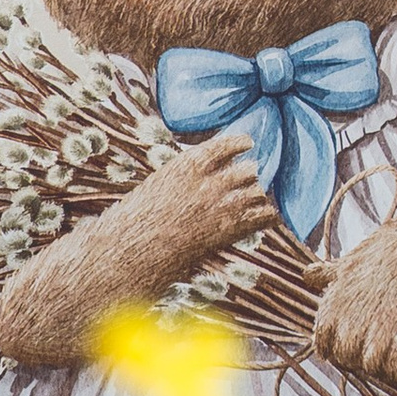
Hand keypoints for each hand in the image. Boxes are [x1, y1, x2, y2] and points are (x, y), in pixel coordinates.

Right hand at [132, 137, 276, 278]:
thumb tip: (204, 174)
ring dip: (255, 197)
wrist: (129, 252)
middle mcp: (210, 180)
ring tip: (254, 202)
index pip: (227, 144)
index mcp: (189, 164)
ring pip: (257, 191)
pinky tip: (267, 218)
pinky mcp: (229, 230)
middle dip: (247, 175)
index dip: (240, 144)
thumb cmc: (135, 222)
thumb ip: (185, 177)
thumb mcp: (158, 185)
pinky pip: (263, 217)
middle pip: (248, 169)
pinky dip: (267, 217)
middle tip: (247, 181)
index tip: (247, 143)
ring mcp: (222, 204)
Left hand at [312, 239, 396, 385]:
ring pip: (372, 369)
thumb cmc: (388, 252)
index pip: (324, 348)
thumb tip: (309, 274)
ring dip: (386, 362)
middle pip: (349, 361)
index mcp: (330, 310)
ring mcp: (374, 334)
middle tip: (385, 336)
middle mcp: (347, 326)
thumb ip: (328, 274)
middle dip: (364, 354)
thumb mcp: (351, 261)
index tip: (361, 334)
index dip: (343, 344)